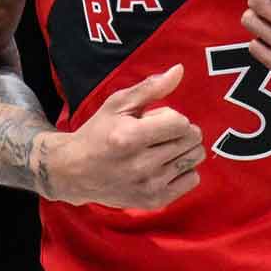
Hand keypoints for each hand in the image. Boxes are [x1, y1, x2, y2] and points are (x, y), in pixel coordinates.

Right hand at [37, 63, 204, 209]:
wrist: (75, 172)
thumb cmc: (97, 133)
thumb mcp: (117, 104)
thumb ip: (150, 87)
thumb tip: (179, 70)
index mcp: (130, 137)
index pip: (181, 123)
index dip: (173, 116)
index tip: (157, 120)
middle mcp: (141, 164)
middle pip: (191, 140)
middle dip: (181, 131)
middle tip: (161, 133)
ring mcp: (149, 185)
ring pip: (194, 159)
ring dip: (184, 149)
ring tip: (163, 148)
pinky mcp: (155, 201)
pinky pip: (192, 180)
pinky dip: (184, 169)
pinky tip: (165, 165)